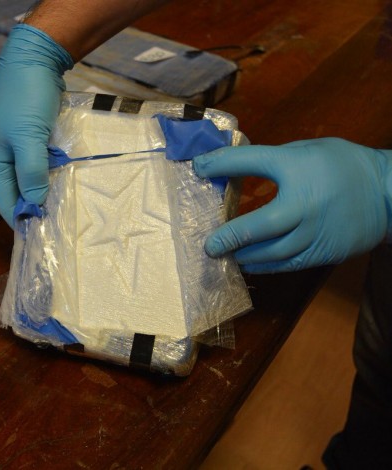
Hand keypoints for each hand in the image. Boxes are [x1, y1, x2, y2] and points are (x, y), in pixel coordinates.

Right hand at [0, 24, 72, 225]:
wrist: (33, 57)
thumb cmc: (26, 99)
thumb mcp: (28, 139)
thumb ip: (32, 173)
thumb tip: (35, 204)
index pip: (7, 203)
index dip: (24, 221)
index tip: (46, 238)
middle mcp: (3, 157)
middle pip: (19, 192)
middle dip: (37, 206)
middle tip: (62, 223)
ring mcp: (17, 145)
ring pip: (32, 176)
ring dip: (47, 188)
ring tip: (68, 205)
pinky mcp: (32, 134)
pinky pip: (42, 160)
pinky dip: (53, 170)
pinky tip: (68, 177)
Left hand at [192, 138, 391, 272]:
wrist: (389, 192)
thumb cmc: (341, 165)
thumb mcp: (304, 151)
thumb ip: (269, 160)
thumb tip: (228, 168)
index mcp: (299, 168)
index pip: (252, 162)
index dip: (221, 164)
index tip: (198, 167)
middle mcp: (305, 204)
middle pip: (260, 225)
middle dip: (230, 236)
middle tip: (209, 245)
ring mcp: (315, 233)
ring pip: (273, 252)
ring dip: (244, 256)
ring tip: (223, 256)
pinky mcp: (324, 252)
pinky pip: (288, 264)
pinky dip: (265, 266)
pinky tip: (248, 264)